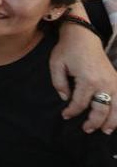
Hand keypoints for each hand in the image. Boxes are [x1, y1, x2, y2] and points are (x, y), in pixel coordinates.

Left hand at [51, 12, 116, 133]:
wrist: (83, 36)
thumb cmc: (67, 50)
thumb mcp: (56, 65)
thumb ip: (59, 84)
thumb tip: (65, 99)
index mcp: (87, 80)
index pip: (80, 104)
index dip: (72, 112)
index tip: (65, 116)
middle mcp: (104, 83)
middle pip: (101, 110)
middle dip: (93, 122)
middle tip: (86, 129)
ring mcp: (113, 81)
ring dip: (112, 121)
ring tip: (105, 130)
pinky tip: (116, 119)